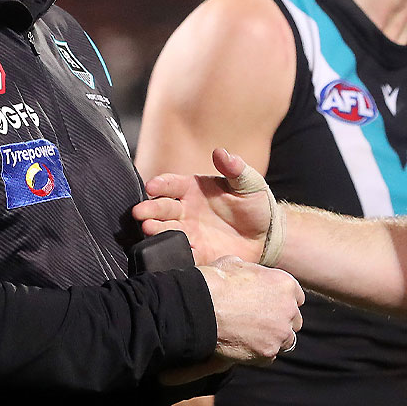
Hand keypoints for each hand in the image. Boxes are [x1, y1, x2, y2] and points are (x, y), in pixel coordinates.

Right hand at [134, 149, 272, 263]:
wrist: (267, 235)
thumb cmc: (255, 204)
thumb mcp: (248, 183)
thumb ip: (234, 168)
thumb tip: (221, 152)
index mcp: (193, 189)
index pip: (172, 184)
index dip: (161, 184)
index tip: (151, 186)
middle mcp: (186, 210)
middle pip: (162, 208)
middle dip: (150, 209)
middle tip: (139, 212)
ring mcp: (190, 232)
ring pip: (166, 230)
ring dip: (155, 230)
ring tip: (148, 229)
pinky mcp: (197, 252)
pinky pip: (182, 253)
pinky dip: (173, 253)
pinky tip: (166, 253)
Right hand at [160, 254, 302, 385]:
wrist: (201, 307)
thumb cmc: (216, 282)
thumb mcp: (236, 264)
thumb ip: (251, 272)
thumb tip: (245, 274)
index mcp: (285, 284)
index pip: (296, 298)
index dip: (283, 302)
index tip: (271, 306)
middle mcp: (289, 309)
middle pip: (294, 321)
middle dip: (281, 322)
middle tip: (262, 323)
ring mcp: (280, 332)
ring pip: (286, 340)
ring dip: (273, 339)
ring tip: (253, 337)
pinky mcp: (267, 352)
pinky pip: (269, 356)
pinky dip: (259, 353)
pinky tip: (245, 346)